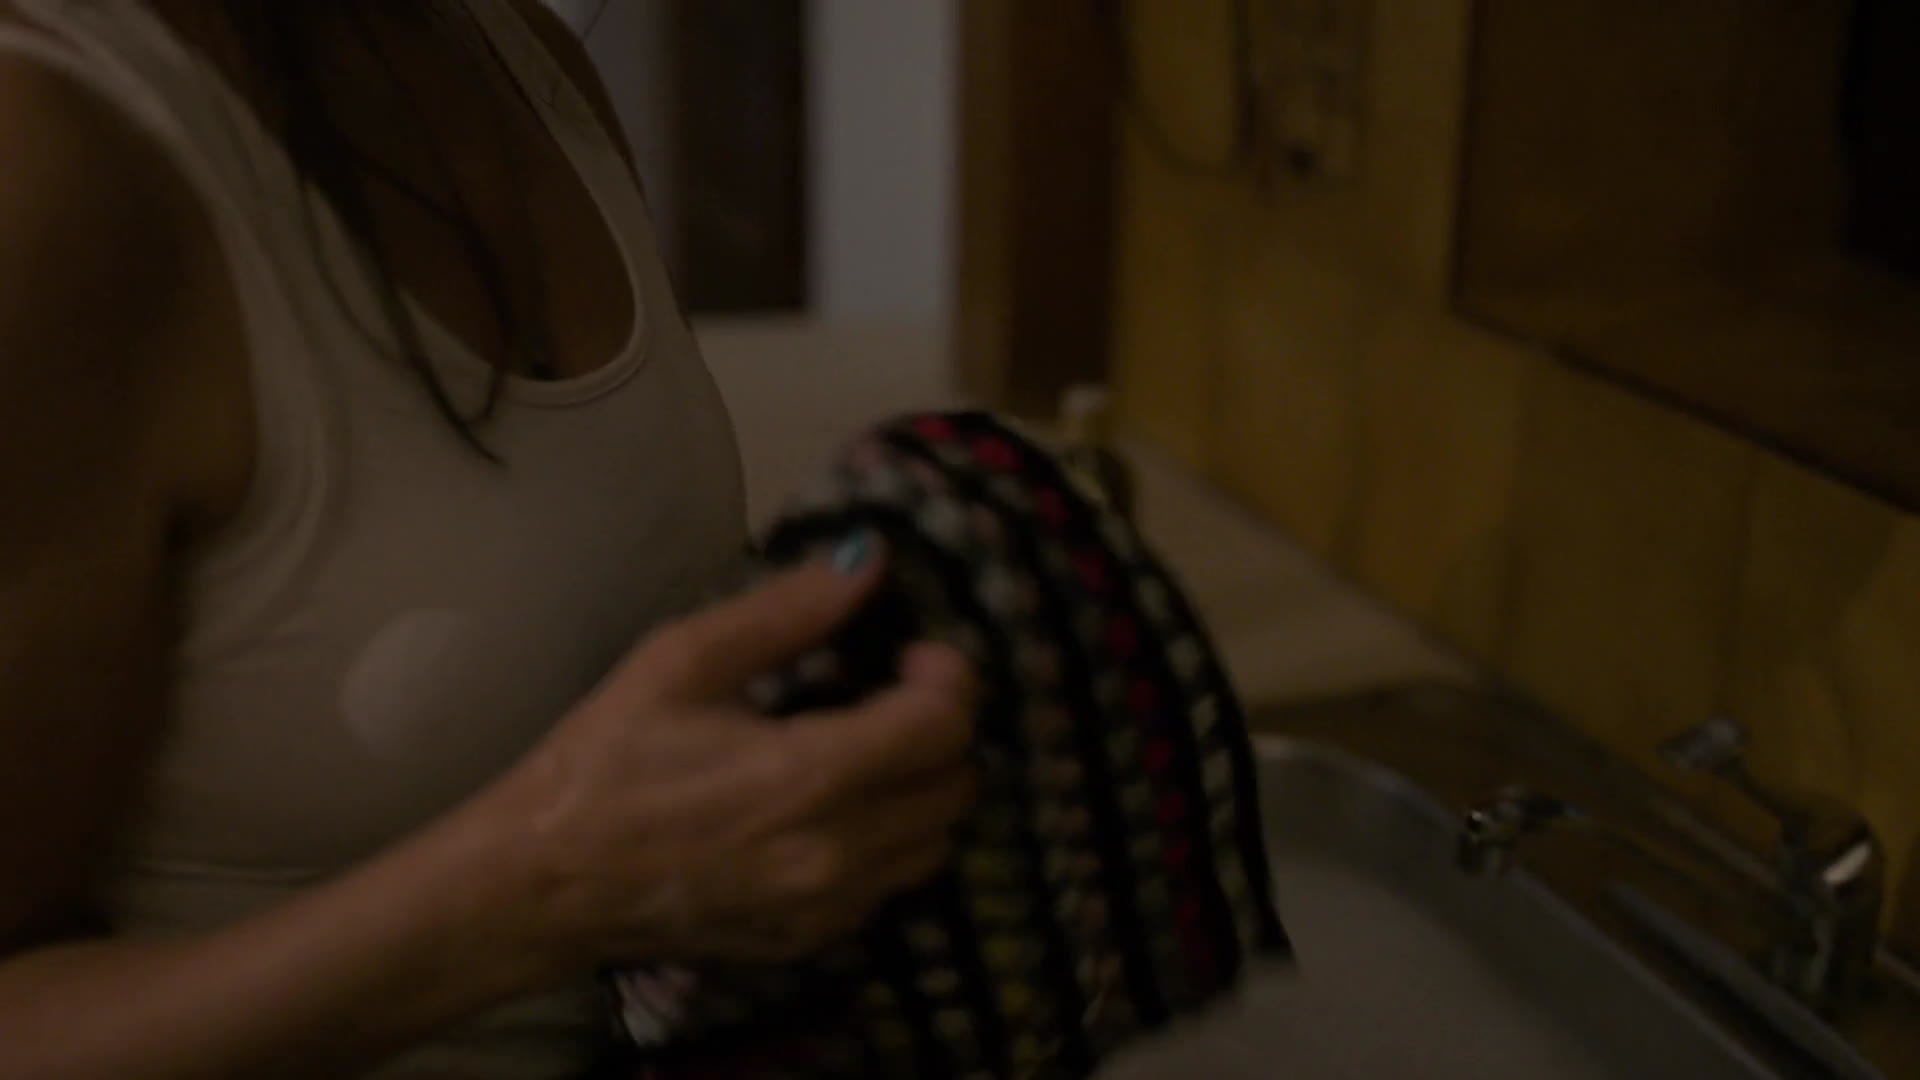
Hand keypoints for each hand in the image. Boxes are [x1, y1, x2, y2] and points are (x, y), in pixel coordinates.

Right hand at [470, 537, 980, 972]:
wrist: (540, 885)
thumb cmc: (604, 761)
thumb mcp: (682, 660)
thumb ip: (787, 610)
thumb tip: (868, 561)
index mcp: (809, 776)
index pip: (945, 726)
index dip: (948, 677)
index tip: (910, 654)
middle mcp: (836, 853)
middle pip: (956, 785)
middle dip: (941, 730)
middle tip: (892, 695)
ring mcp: (828, 909)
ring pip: (936, 842)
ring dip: (924, 789)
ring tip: (871, 752)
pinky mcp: (812, 941)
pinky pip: (892, 886)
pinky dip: (890, 841)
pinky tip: (837, 809)